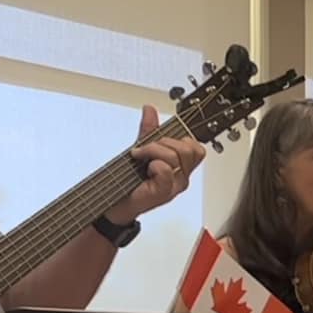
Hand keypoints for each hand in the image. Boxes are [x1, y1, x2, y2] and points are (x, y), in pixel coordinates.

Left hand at [105, 105, 206, 224]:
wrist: (115, 203)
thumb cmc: (130, 181)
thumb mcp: (142, 150)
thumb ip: (149, 130)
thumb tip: (150, 109)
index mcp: (181, 167)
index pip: (196, 148)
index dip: (181, 139)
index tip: (161, 140)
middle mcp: (182, 177)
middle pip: (188, 148)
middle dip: (162, 142)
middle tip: (146, 150)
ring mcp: (174, 186)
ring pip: (175, 156)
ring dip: (153, 151)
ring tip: (141, 158)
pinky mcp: (164, 192)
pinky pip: (165, 169)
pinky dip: (152, 164)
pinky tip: (145, 170)